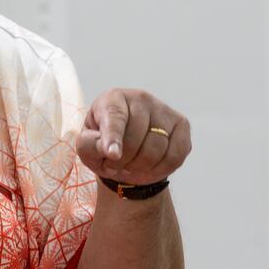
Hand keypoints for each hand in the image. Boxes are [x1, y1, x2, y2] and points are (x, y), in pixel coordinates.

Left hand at [75, 88, 191, 184]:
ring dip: (140, 167)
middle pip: (136, 137)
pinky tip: (147, 168)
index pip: (115, 117)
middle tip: (113, 165)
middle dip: (123, 160)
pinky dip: (160, 169)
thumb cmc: (101, 144)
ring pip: (156, 148)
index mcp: (113, 98)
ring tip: (128, 166)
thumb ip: (89, 145)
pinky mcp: (182, 125)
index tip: (112, 154)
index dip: (113, 137)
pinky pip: (175, 155)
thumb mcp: (86, 145)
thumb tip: (111, 151)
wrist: (124, 151)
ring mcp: (163, 110)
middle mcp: (140, 98)